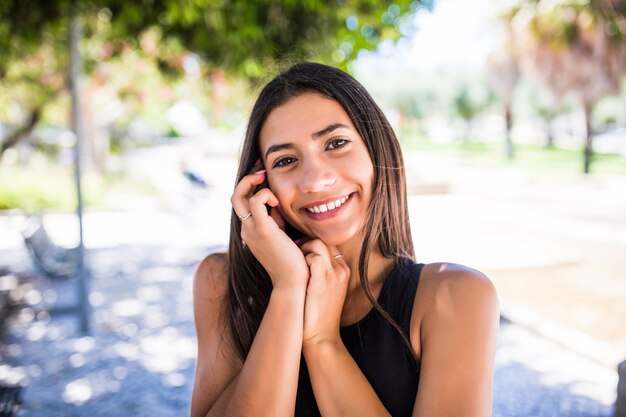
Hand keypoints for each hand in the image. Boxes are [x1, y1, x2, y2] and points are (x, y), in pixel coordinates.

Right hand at [230, 167, 308, 290]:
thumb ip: (276, 219)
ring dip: (253, 183)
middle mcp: (246, 229)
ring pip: (239, 196)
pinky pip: (255, 201)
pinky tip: (277, 202)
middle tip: (262, 171)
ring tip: (267, 181)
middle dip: (247, 179)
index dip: (250, 186)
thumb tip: (277, 204)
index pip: (242, 203)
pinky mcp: (262, 229)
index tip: (264, 176)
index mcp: (249, 231)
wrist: (293, 281)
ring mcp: (251, 230)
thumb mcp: (281, 234)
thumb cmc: (293, 260)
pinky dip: (265, 194)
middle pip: (235, 197)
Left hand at [300, 240, 349, 347]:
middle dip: (305, 243)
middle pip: (323, 240)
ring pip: (318, 244)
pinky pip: (314, 257)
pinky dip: (302, 259)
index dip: (312, 244)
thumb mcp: (325, 289)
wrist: (321, 337)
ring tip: (294, 263)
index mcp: (343, 270)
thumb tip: (303, 255)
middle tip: (293, 255)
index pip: (328, 244)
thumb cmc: (317, 313)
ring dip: (302, 249)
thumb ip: (320, 271)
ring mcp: (334, 276)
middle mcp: (341, 270)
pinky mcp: (323, 282)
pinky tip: (296, 272)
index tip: (299, 252)